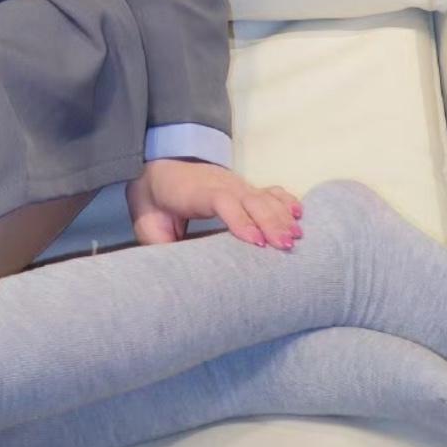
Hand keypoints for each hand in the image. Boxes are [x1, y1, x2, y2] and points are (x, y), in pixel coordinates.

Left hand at [125, 159, 304, 247]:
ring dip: (281, 215)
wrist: (156, 171)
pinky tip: (299, 213)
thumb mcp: (147, 225)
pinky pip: (268, 191)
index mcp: (195, 191)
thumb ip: (160, 246)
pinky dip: (284, 201)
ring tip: (297, 236)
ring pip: (262, 195)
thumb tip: (172, 275)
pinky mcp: (243, 188)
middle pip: (249, 198)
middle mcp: (220, 184)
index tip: (255, 242)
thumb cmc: (155, 203)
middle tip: (286, 246)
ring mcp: (234, 184)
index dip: (239, 220)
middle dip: (269, 221)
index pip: (221, 200)